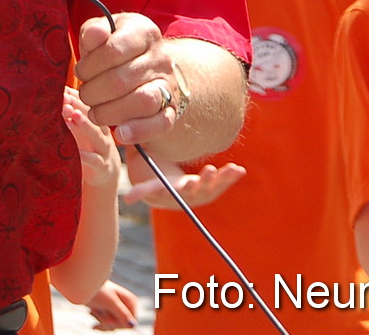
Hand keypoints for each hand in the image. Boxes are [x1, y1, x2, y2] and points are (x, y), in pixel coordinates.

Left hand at [63, 88, 119, 187]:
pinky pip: (95, 160)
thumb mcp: (81, 129)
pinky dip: (86, 156)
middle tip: (64, 97)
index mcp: (97, 120)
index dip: (76, 96)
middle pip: (93, 114)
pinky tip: (77, 151)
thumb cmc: (88, 146)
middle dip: (78, 104)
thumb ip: (70, 113)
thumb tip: (57, 93)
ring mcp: (103, 148)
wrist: (106, 173)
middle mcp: (102, 131)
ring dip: (84, 124)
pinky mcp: (102, 166)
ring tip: (72, 114)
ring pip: (96, 134)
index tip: (62, 89)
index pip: (88, 103)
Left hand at [75, 13, 178, 144]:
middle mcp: (161, 57)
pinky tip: (120, 134)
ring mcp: (168, 84)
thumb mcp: (102, 33)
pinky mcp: (171, 110)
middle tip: (85, 94)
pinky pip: (159, 124)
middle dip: (94, 92)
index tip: (80, 72)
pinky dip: (138, 131)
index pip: (113, 50)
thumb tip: (94, 35)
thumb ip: (93, 32)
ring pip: (142, 102)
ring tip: (95, 112)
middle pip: (122, 80)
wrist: (147, 66)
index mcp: (143, 32)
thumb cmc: (114, 48)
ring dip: (110, 112)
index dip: (89, 66)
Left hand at [86, 282, 139, 329]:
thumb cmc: (97, 290)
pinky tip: (93, 324)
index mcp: (131, 301)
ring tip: (92, 310)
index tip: (105, 319)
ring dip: (102, 321)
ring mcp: (118, 309)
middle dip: (108, 322)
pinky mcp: (110, 312)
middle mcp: (127, 305)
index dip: (118, 323)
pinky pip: (109, 325)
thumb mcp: (110, 302)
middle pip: (122, 324)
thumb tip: (134, 325)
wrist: (82, 283)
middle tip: (94, 312)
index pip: (131, 322)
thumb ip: (122, 314)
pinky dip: (100, 324)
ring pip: (114, 325)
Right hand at [125, 155, 245, 209]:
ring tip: (232, 169)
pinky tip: (240, 170)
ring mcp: (204, 191)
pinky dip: (231, 177)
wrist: (171, 192)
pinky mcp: (214, 187)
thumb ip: (140, 191)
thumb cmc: (156, 182)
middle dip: (206, 181)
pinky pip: (224, 183)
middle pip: (200, 190)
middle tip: (210, 170)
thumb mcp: (148, 186)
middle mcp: (192, 195)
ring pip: (215, 187)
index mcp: (176, 194)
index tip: (189, 183)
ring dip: (223, 178)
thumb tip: (128, 200)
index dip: (185, 189)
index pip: (179, 193)